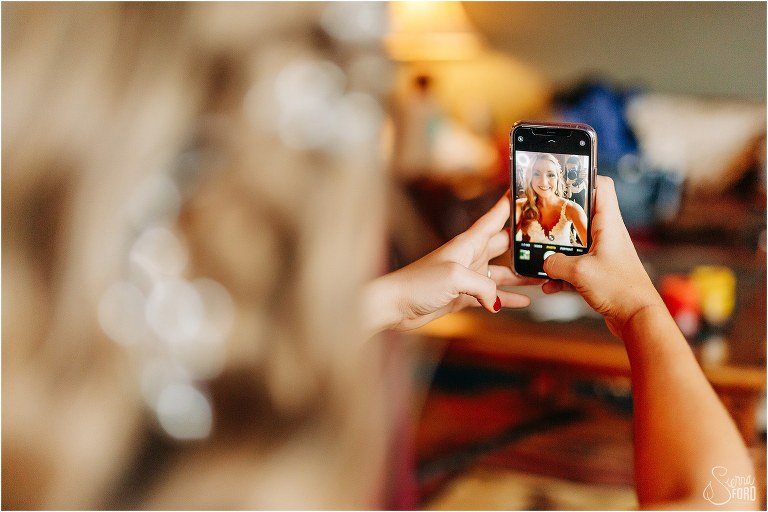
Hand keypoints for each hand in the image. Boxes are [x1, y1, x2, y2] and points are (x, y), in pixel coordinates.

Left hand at [363, 192, 541, 333]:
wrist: (394, 306)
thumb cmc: (417, 284)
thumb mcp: (455, 278)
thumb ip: (484, 286)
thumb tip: (499, 300)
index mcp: (467, 244)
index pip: (493, 218)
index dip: (508, 204)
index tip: (524, 190)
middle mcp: (469, 257)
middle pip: (503, 245)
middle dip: (523, 242)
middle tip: (546, 239)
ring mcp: (467, 277)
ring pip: (501, 273)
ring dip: (521, 275)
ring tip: (543, 276)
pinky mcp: (462, 296)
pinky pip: (491, 295)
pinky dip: (508, 298)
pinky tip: (524, 301)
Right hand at [542, 176, 663, 335]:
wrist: (638, 319)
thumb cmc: (620, 290)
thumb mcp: (579, 272)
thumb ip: (555, 263)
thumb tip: (544, 262)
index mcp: (609, 224)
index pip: (603, 186)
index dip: (585, 178)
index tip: (564, 180)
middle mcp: (608, 235)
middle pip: (583, 215)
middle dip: (560, 219)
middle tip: (542, 220)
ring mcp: (604, 255)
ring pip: (575, 244)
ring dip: (558, 252)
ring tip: (542, 259)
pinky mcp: (601, 273)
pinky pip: (575, 267)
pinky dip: (562, 275)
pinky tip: (550, 286)